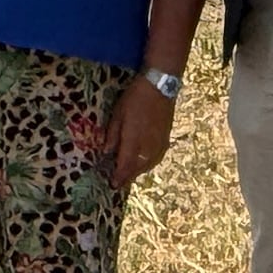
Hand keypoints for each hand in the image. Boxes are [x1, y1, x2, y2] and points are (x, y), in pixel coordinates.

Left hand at [105, 74, 175, 190]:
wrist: (160, 87)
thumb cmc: (135, 98)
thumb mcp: (117, 114)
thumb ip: (112, 135)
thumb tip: (106, 152)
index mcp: (133, 139)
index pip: (125, 164)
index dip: (119, 176)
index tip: (113, 185)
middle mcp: (148, 146)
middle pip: (137, 168)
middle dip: (128, 177)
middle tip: (119, 183)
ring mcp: (159, 144)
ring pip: (148, 165)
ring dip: (138, 172)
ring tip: (129, 175)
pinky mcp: (166, 140)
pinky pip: (156, 158)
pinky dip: (148, 165)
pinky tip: (144, 164)